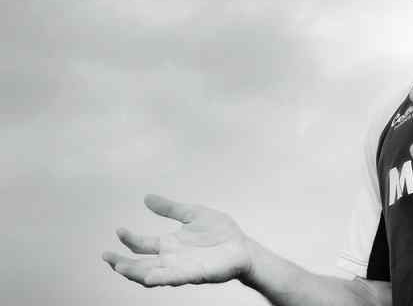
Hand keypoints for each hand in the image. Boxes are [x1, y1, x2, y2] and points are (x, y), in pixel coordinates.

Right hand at [102, 195, 251, 286]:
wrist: (243, 246)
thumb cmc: (220, 233)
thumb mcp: (193, 214)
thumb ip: (170, 208)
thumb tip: (146, 197)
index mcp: (170, 244)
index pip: (142, 245)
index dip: (129, 239)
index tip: (119, 230)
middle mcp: (172, 259)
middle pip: (140, 265)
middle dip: (122, 263)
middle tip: (106, 257)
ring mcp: (182, 268)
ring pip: (152, 275)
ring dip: (136, 273)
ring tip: (120, 268)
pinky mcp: (196, 274)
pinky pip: (176, 278)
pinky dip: (162, 279)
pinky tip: (151, 278)